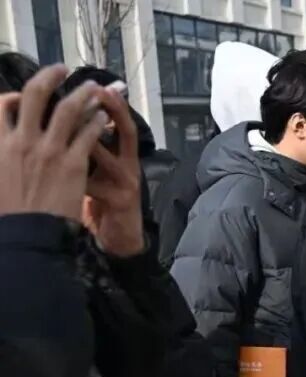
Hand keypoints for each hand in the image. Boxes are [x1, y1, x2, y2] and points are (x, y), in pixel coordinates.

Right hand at [0, 65, 108, 221]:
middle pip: (34, 95)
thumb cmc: (8, 214)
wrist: (27, 237)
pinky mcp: (74, 164)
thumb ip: (1, 155)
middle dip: (49, 77)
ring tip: (93, 87)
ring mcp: (50, 151)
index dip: (11, 95)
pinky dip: (97, 121)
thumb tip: (6, 146)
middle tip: (61, 69)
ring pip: (68, 109)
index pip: (1, 105)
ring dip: (82, 94)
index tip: (22, 94)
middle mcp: (22, 141)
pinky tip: (104, 117)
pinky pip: (88, 133)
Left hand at [83, 83, 143, 256]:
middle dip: (113, 109)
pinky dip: (72, 176)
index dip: (114, 104)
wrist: (120, 240)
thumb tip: (66, 123)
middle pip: (127, 132)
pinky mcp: (118, 202)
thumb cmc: (104, 204)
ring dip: (87, 139)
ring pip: (105, 155)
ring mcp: (126, 184)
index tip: (100, 86)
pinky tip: (56, 173)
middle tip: (97, 92)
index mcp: (124, 158)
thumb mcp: (99, 173)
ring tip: (69, 127)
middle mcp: (129, 167)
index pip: (122, 123)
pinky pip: (91, 183)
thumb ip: (88, 150)